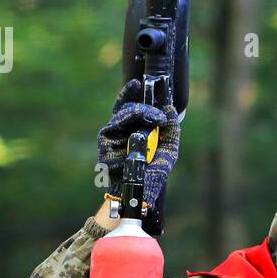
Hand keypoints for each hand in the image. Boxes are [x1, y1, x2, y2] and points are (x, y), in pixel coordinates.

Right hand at [96, 79, 178, 203]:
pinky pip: (114, 132)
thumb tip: (171, 109)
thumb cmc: (153, 173)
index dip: (129, 94)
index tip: (137, 84)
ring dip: (140, 114)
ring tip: (156, 120)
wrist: (142, 193)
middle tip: (161, 116)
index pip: (127, 107)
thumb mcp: (169, 150)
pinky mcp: (105, 149)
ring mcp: (110, 139)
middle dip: (146, 109)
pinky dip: (129, 133)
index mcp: (132, 130)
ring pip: (121, 117)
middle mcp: (119, 132)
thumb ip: (171, 130)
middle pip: (128, 109)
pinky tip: (139, 139)